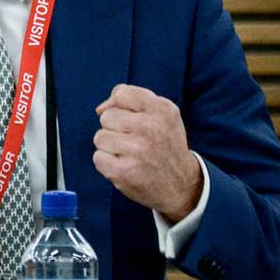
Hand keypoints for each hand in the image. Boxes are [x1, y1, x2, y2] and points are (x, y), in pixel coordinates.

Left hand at [93, 84, 201, 222]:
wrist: (181, 185)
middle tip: (135, 142)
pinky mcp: (123, 171)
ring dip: (110, 147)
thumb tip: (100, 108)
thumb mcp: (161, 115)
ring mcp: (137, 150)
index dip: (121, 107)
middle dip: (115, 129)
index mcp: (162, 109)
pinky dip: (107, 164)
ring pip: (100, 137)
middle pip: (106, 116)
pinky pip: (98, 157)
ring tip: (130, 154)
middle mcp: (150, 127)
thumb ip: (131, 101)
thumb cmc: (165, 145)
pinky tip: (126, 167)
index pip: (121, 93)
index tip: (134, 120)